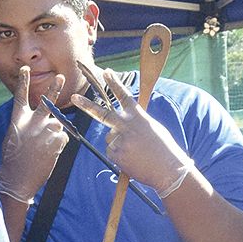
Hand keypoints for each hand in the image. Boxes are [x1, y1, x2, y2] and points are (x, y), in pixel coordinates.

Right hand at [0, 66, 68, 198]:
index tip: (26, 69)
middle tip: (61, 77)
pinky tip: (48, 154)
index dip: (24, 81)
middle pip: (47, 101)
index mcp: (18, 119)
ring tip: (42, 149)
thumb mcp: (13, 137)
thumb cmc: (12, 160)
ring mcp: (46, 130)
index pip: (21, 95)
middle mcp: (33, 121)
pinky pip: (62, 137)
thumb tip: (38, 121)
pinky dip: (58, 144)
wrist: (17, 179)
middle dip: (54, 88)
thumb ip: (25, 125)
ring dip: (53, 134)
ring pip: (57, 124)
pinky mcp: (57, 140)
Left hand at [72, 68, 190, 189]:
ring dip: (119, 145)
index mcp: (139, 116)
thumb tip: (120, 126)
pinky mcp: (116, 153)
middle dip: (86, 105)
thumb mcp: (153, 129)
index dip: (115, 83)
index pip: (124, 96)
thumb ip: (136, 123)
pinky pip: (111, 153)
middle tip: (74, 97)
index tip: (107, 72)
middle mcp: (127, 125)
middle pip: (102, 113)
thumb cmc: (164, 151)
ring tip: (136, 153)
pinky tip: (133, 160)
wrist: (168, 169)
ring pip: (110, 139)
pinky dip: (120, 157)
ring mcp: (120, 139)